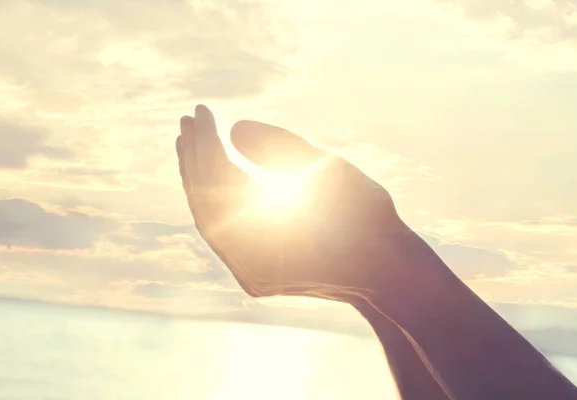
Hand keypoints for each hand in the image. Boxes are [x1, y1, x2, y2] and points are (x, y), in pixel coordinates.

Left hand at [176, 105, 405, 301]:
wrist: (387, 272)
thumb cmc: (369, 220)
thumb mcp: (333, 173)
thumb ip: (283, 148)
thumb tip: (234, 127)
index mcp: (268, 244)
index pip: (217, 186)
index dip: (207, 144)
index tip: (201, 111)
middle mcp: (250, 268)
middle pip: (205, 204)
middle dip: (196, 160)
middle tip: (189, 120)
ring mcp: (251, 276)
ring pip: (212, 219)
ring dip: (201, 179)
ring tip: (193, 140)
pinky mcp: (256, 274)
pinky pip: (226, 232)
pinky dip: (219, 199)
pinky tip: (217, 172)